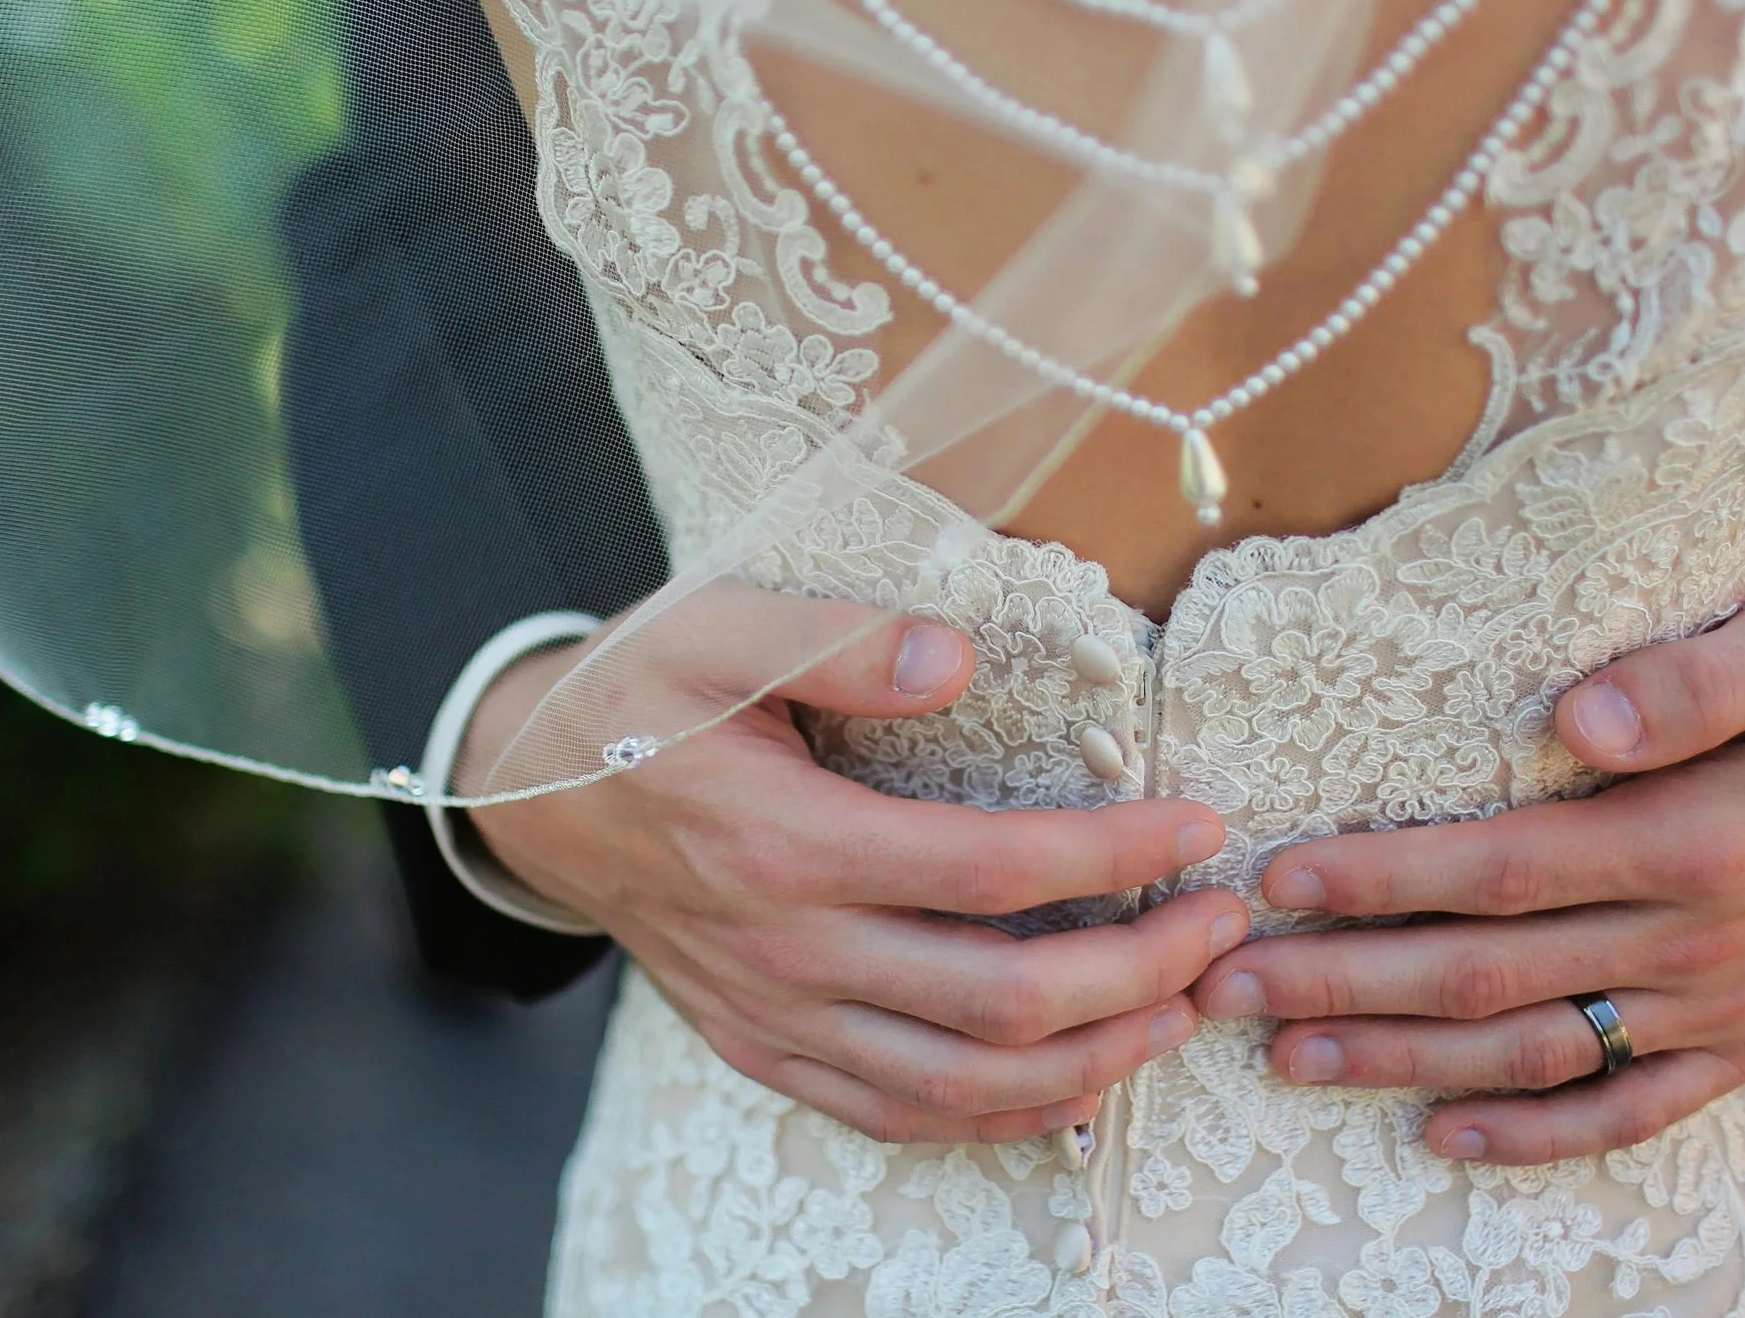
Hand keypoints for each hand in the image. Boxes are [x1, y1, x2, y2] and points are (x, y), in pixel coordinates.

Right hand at [465, 586, 1244, 1144]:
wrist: (526, 789)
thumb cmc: (635, 695)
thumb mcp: (716, 627)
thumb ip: (838, 638)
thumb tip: (957, 659)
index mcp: (787, 842)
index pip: (993, 871)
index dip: (1113, 856)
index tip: (1196, 826)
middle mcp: (790, 951)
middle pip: (1005, 999)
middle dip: (1140, 969)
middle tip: (1218, 923)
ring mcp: (778, 1016)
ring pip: (966, 1082)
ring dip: (1095, 1058)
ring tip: (1176, 1007)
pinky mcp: (765, 1049)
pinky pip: (900, 1115)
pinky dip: (1000, 1116)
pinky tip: (1073, 1082)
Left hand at [1188, 587, 1744, 1164]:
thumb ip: (1700, 679)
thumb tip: (1583, 718)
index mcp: (1707, 836)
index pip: (1509, 867)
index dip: (1388, 878)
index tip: (1282, 876)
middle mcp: (1702, 937)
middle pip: (1493, 972)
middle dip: (1347, 980)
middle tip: (1226, 979)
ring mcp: (1718, 1004)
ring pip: (1535, 1048)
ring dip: (1402, 1058)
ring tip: (1285, 1053)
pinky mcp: (1737, 1044)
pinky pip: (1627, 1111)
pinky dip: (1534, 1131)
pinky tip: (1442, 1133)